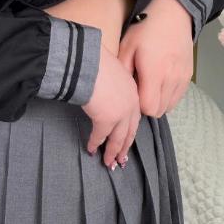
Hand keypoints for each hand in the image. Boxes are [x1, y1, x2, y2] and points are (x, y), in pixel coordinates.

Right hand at [81, 42, 140, 169]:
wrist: (89, 61)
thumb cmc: (96, 61)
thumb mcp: (111, 69)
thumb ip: (112, 82)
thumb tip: (103, 87)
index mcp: (132, 91)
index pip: (134, 116)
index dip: (129, 129)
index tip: (127, 138)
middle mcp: (130, 104)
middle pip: (129, 131)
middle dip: (124, 147)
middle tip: (121, 159)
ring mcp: (120, 114)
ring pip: (118, 139)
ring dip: (112, 152)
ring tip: (108, 163)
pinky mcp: (106, 120)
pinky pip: (100, 136)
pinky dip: (95, 144)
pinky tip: (91, 150)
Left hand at [117, 0, 194, 116]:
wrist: (173, 13)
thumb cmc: (145, 28)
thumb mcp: (127, 45)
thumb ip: (123, 70)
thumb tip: (120, 91)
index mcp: (154, 72)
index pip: (148, 108)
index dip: (137, 105)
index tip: (130, 92)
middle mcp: (171, 79)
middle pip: (159, 110)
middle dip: (146, 105)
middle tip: (137, 88)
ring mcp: (183, 78)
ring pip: (169, 106)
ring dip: (158, 101)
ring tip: (148, 85)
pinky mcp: (189, 75)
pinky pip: (178, 97)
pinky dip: (168, 96)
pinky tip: (159, 82)